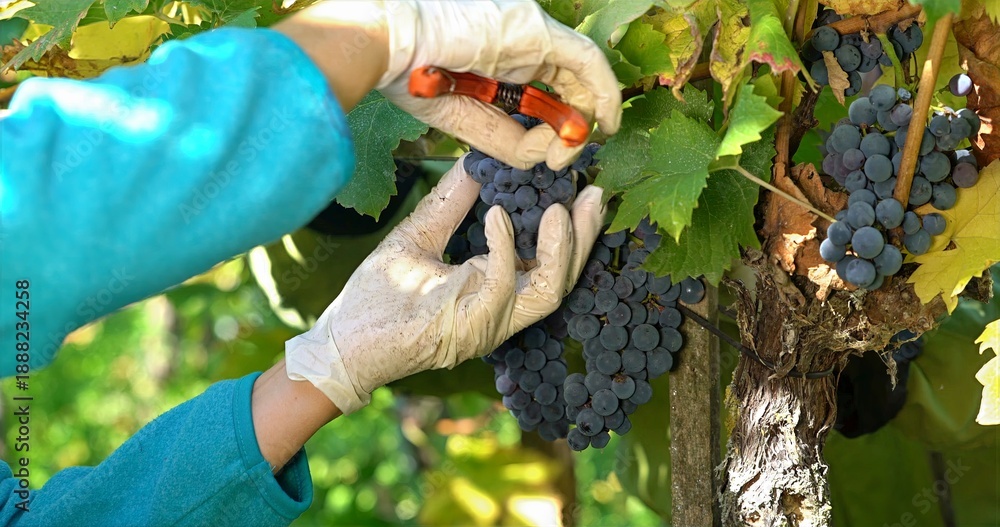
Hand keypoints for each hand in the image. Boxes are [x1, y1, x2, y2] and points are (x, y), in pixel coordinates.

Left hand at [284, 156, 604, 413]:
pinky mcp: (467, 328)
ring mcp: (487, 323)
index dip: (570, 228)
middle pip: (562, 278)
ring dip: (561, 250)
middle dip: (584, 237)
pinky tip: (496, 215)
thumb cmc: (378, 296)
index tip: (577, 184)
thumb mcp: (420, 235)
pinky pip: (502, 289)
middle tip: (594, 194)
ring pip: (549, 292)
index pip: (547, 261)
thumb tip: (475, 160)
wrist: (343, 342)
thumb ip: (451, 202)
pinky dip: (505, 251)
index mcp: (495, 288)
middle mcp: (500, 309)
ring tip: (561, 209)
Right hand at [374, 0, 621, 169]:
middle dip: (580, 120)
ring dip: (592, 112)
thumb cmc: (411, 78)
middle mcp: (524, 41)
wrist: (388, 44)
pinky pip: (585, 62)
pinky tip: (603, 121)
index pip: (549, 87)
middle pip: (571, 81)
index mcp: (503, 57)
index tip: (559, 152)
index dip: (561, 121)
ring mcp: (532, 32)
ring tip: (588, 140)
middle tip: (574, 150)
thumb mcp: (467, 122)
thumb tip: (547, 152)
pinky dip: (602, 92)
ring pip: (583, 73)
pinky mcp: (537, 31)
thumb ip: (508, 140)